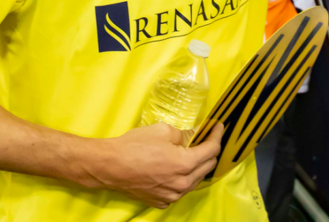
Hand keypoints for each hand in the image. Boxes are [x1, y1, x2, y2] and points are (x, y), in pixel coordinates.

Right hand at [89, 122, 222, 208]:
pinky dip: (184, 178)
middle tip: (207, 137)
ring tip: (194, 152)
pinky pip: (181, 189)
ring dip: (198, 166)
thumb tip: (198, 133)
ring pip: (195, 180)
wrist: (110, 166)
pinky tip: (178, 168)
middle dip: (210, 150)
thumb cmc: (135, 145)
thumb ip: (186, 134)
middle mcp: (182, 184)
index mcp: (185, 164)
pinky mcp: (162, 201)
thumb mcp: (163, 131)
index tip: (218, 127)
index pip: (211, 150)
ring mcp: (172, 195)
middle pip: (207, 166)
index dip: (217, 135)